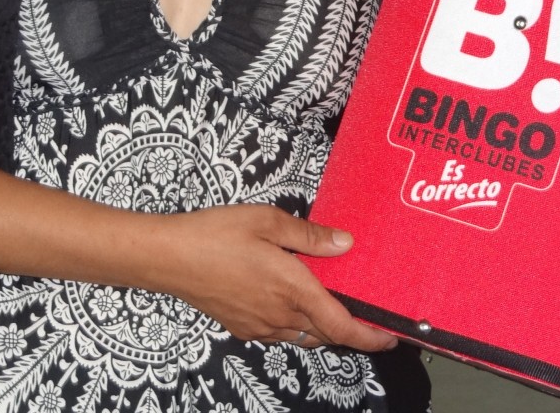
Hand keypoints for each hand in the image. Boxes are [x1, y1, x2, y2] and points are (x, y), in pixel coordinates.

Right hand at [154, 204, 396, 351]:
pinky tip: (292, 304)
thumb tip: (345, 244)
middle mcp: (279, 317)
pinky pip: (281, 335)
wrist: (168, 257)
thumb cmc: (216, 233)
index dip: (370, 338)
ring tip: (333, 308)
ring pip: (304, 338)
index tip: (391, 336)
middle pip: (327, 336)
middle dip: (351, 332)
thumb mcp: (267, 221)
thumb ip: (309, 236)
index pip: (342, 327)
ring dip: (324, 330)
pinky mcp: (242, 327)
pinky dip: (297, 326)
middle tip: (368, 317)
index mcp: (292, 290)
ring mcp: (259, 327)